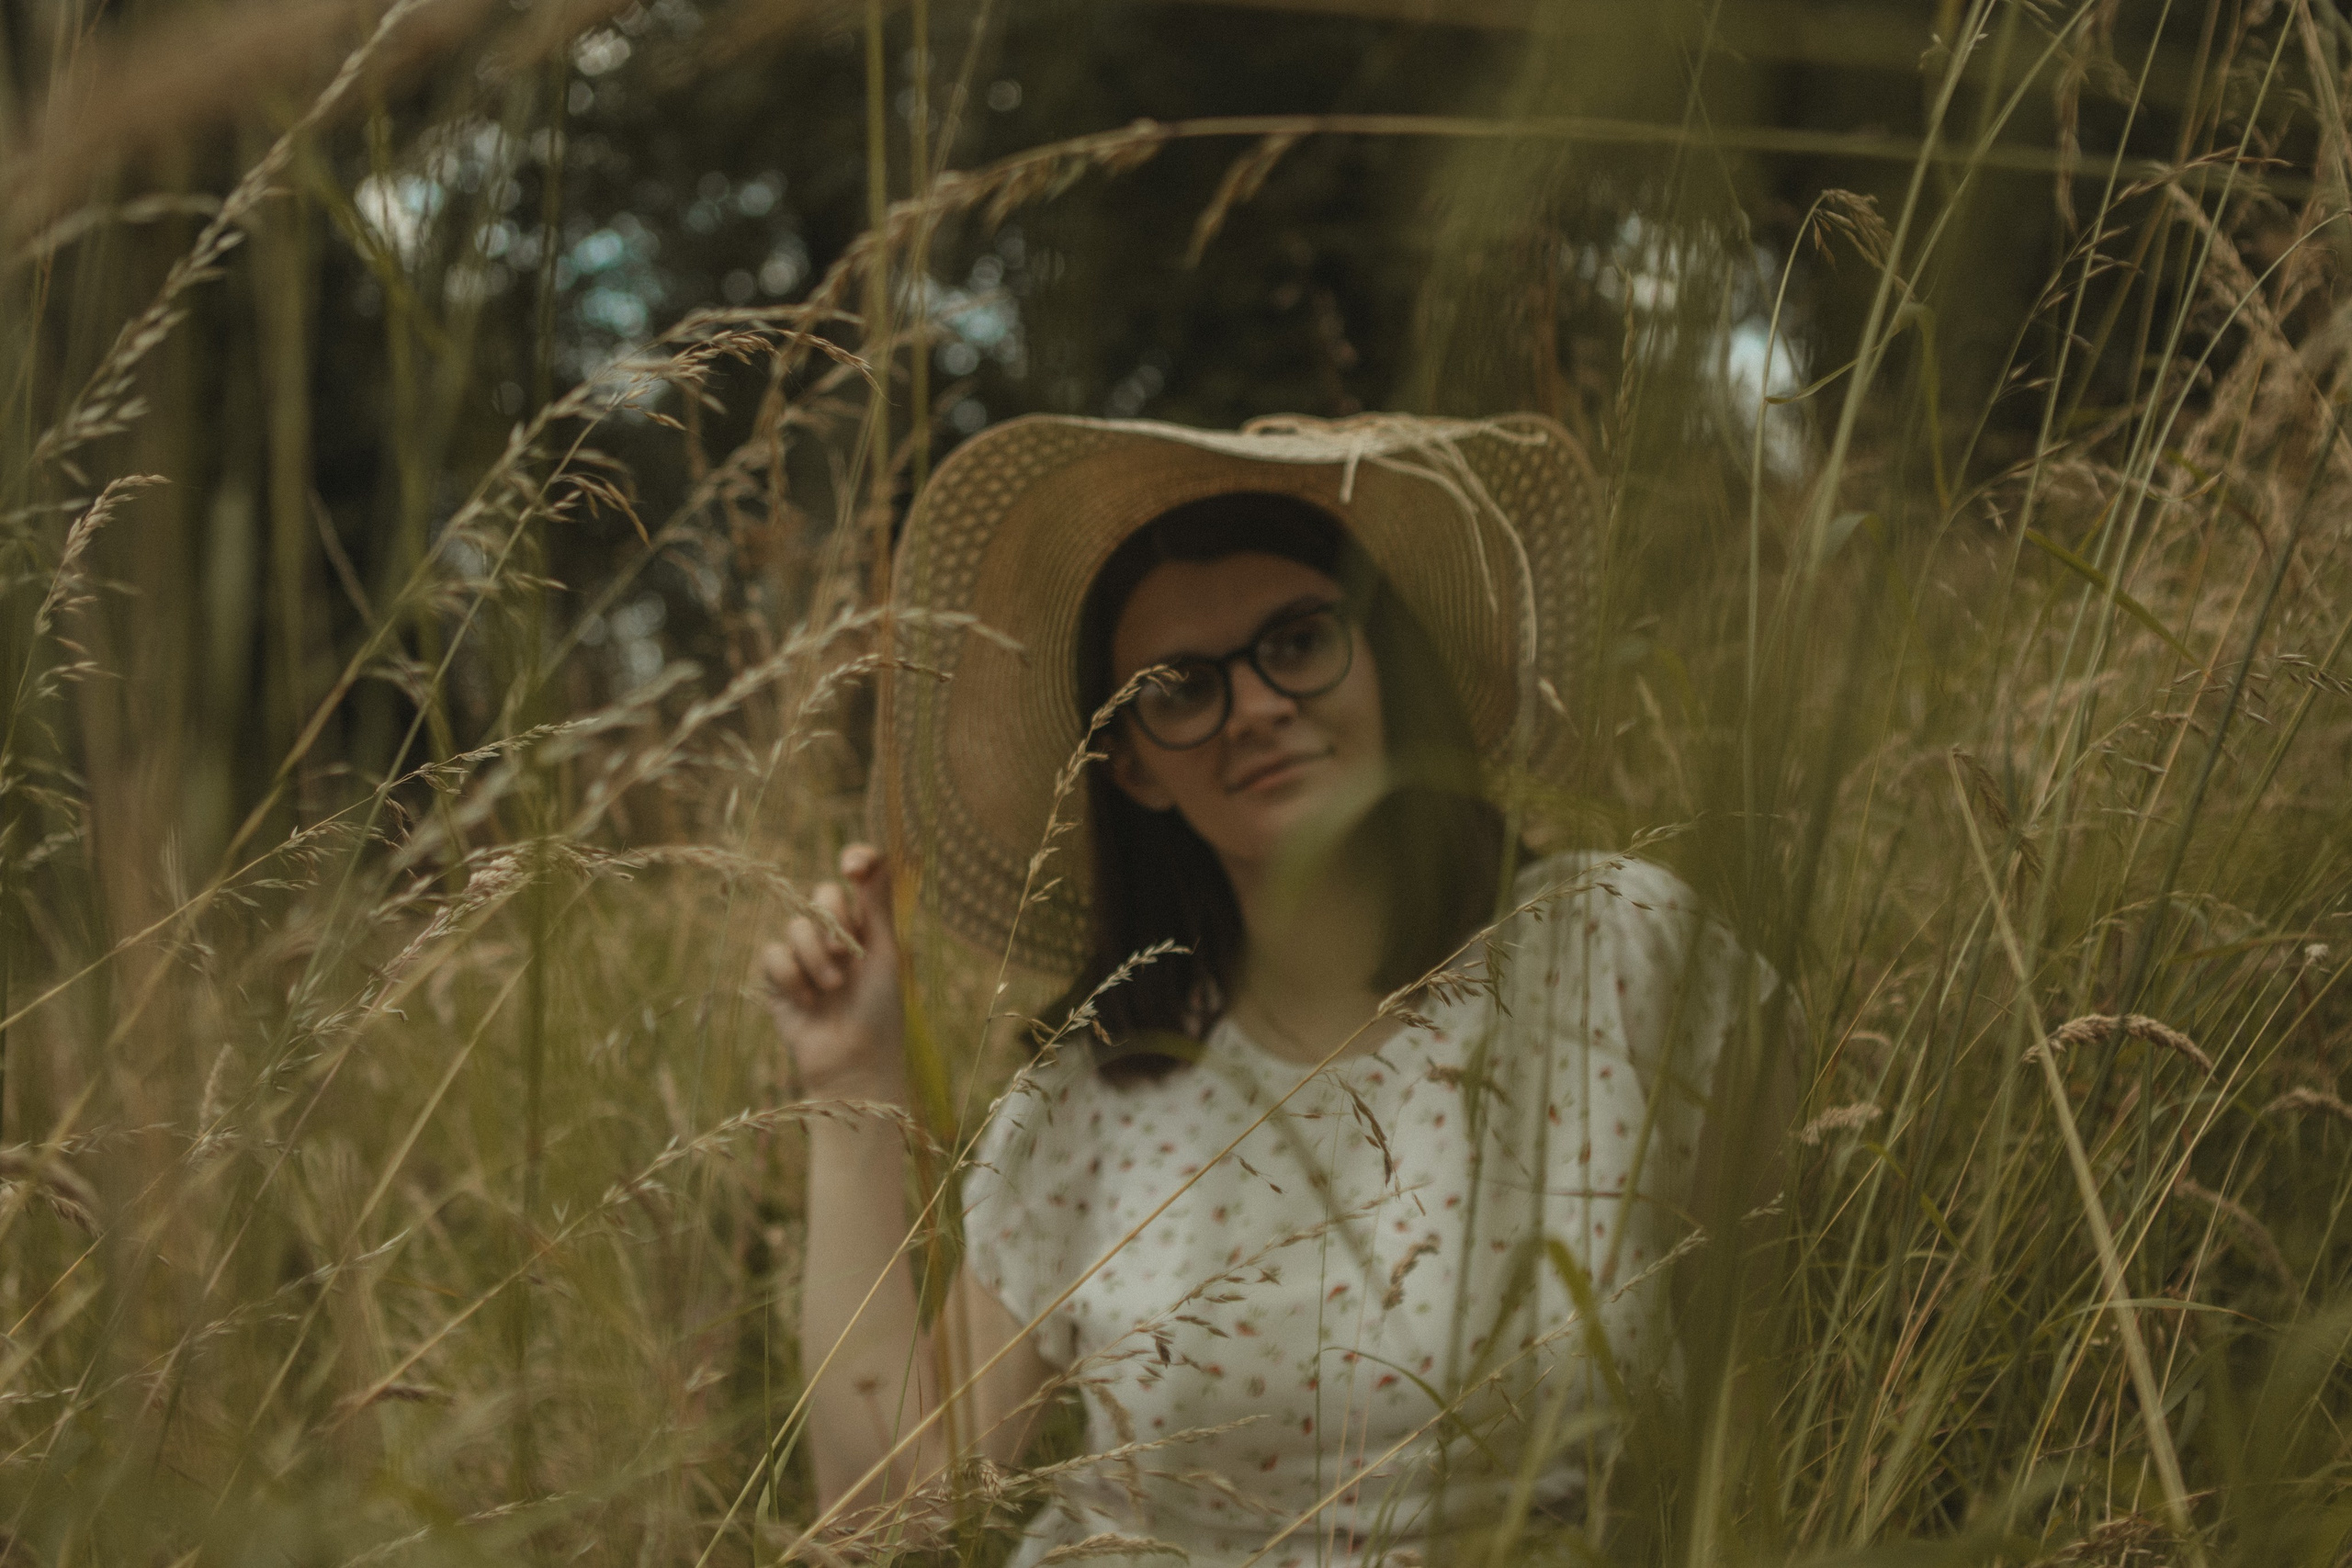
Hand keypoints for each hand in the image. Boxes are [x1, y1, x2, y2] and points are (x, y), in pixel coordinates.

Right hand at [763, 844, 906, 1100]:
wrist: (853, 1061)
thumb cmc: (879, 1011)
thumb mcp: (885, 954)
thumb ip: (876, 906)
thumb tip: (871, 857)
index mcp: (869, 925)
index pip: (860, 877)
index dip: (856, 860)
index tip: (854, 867)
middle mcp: (836, 934)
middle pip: (823, 894)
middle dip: (835, 919)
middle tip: (847, 953)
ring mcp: (805, 955)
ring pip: (795, 925)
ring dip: (816, 958)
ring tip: (832, 989)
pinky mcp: (778, 978)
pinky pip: (772, 954)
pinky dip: (791, 976)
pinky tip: (807, 1002)